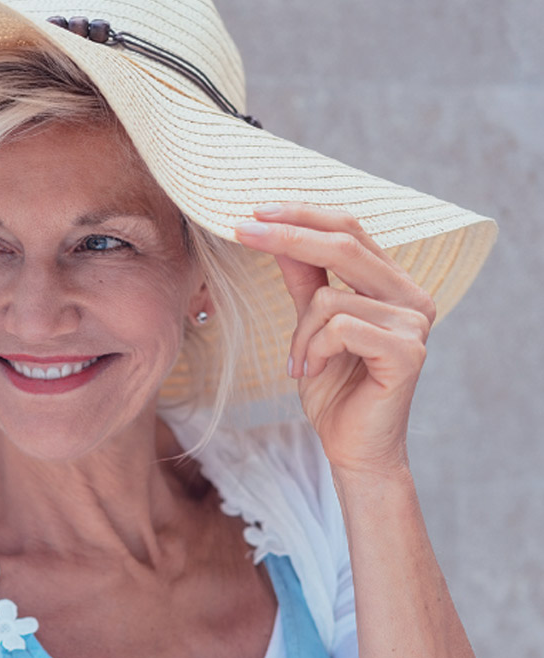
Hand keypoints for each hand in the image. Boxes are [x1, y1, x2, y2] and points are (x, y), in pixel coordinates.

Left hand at [235, 204, 436, 474]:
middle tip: (242, 229)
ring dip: (300, 333)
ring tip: (302, 364)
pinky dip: (313, 350)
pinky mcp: (409, 353)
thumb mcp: (309, 325)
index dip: (302, 214)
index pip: (349, 230)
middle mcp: (411, 297)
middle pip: (344, 244)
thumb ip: (303, 279)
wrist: (352, 447)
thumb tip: (276, 231)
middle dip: (287, 235)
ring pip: (330, 297)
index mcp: (392, 284)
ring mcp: (415, 324)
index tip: (254, 211)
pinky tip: (314, 373)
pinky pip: (340, 329)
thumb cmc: (333, 387)